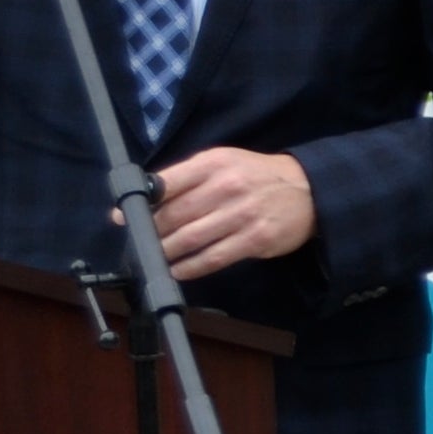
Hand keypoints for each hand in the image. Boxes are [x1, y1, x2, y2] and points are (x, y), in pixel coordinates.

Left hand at [148, 149, 316, 276]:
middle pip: (174, 215)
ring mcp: (242, 215)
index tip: (122, 217)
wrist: (310, 190)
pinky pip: (213, 258)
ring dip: (166, 252)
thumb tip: (145, 200)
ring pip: (190, 239)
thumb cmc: (257, 176)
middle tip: (138, 243)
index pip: (167, 183)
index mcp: (213, 164)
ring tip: (153, 258)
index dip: (140, 203)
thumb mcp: (223, 163)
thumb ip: (187, 178)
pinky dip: (190, 267)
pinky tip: (178, 270)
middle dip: (150, 232)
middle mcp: (227, 187)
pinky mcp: (255, 239)